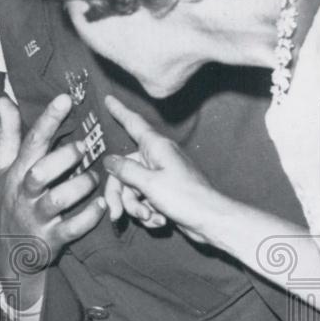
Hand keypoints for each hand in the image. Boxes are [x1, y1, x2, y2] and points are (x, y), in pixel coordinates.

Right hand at [0, 92, 105, 308]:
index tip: (65, 98)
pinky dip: (88, 218)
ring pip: (57, 200)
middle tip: (85, 146)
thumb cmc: (9, 201)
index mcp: (16, 172)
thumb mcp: (3, 168)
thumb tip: (4, 99)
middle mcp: (25, 194)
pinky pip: (71, 229)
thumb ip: (8, 133)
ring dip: (80, 186)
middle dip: (64, 157)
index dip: (47, 119)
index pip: (31, 142)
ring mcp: (37, 218)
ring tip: (96, 177)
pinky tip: (101, 206)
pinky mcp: (50, 240)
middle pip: (40, 173)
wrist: (7, 252)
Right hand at [101, 94, 227, 244]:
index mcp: (156, 147)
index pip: (133, 123)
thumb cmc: (186, 198)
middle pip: (123, 170)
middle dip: (120, 195)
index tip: (108, 99)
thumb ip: (125, 170)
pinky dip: (147, 212)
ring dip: (136, 207)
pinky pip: (143, 200)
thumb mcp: (149, 183)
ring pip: (131, 189)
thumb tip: (108, 160)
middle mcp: (157, 158)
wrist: (211, 221)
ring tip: (149, 216)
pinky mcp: (164, 193)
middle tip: (116, 214)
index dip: (119, 111)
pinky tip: (159, 220)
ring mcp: (160, 176)